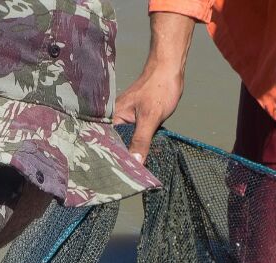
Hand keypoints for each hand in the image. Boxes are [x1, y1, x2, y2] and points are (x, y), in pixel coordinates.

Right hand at [114, 11, 194, 162]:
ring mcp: (125, 120)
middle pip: (114, 145)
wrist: (168, 68)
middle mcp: (114, 119)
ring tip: (129, 173)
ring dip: (129, 154)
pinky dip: (136, 146)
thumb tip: (135, 163)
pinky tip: (138, 157)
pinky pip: (132, 137)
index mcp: (112, 117)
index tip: (114, 176)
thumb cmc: (159, 88)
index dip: (110, 160)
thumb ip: (141, 141)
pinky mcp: (135, 121)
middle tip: (122, 179)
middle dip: (120, 160)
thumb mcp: (150, 118)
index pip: (107, 144)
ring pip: (124, 142)